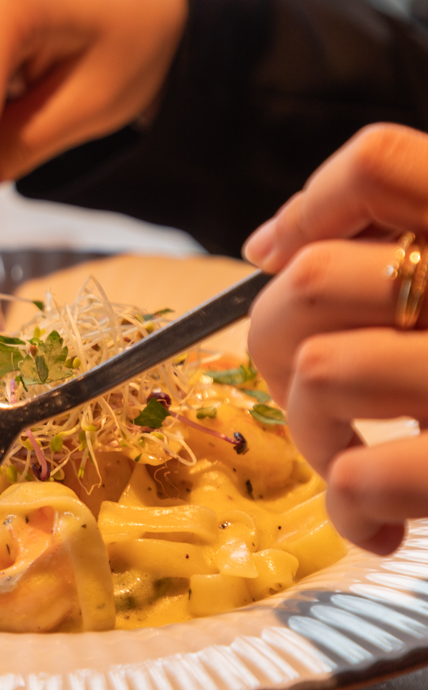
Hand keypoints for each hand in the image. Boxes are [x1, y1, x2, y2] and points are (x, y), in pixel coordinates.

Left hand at [244, 124, 427, 555]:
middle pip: (316, 278)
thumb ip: (425, 251)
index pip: (382, 162)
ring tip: (352, 468)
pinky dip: (350, 508)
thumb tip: (279, 244)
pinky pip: (362, 477)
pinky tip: (381, 528)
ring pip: (321, 371)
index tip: (276, 252)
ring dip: (315, 436)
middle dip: (278, 344)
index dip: (312, 202)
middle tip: (310, 396)